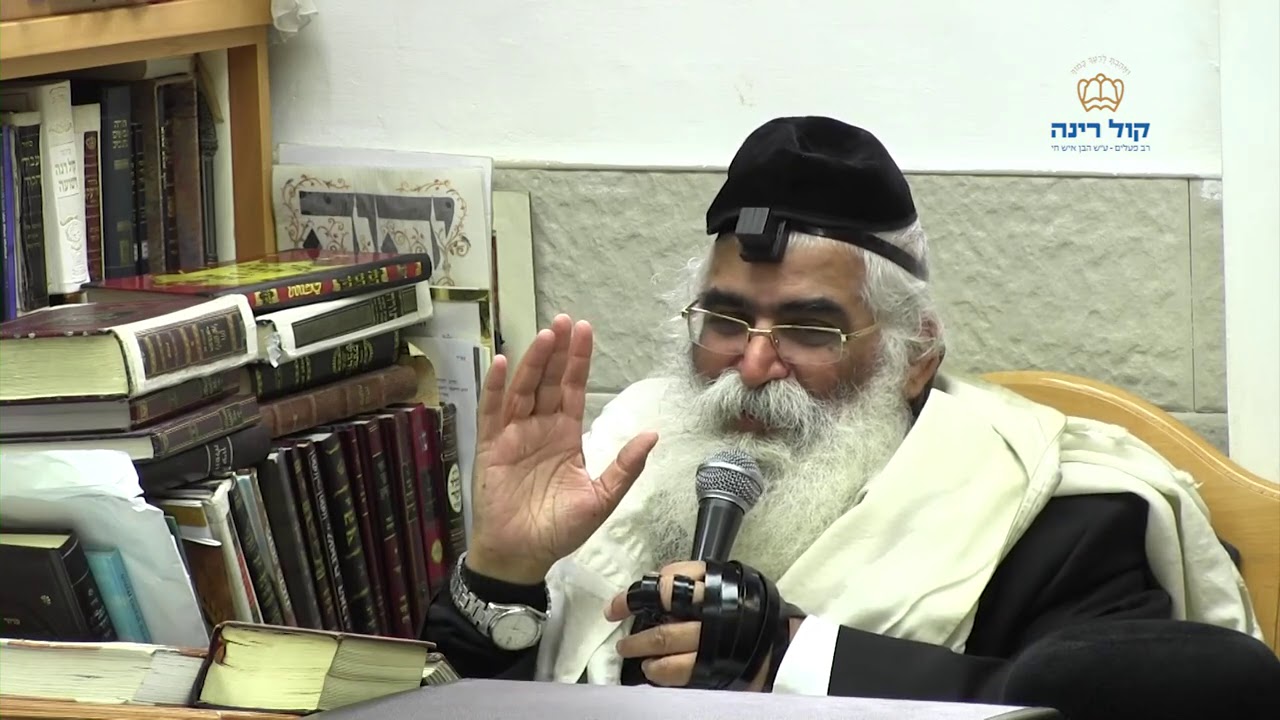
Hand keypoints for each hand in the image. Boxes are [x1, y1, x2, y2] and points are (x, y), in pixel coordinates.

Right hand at [467, 315, 658, 584]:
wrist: (522, 556)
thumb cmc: (558, 530)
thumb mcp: (600, 499)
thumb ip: (624, 467)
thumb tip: (653, 435)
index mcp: (565, 435)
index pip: (573, 389)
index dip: (578, 361)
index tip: (585, 331)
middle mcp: (539, 428)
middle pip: (549, 381)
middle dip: (558, 351)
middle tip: (566, 321)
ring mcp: (513, 435)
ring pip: (523, 389)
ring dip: (532, 362)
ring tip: (544, 336)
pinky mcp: (490, 447)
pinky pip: (491, 411)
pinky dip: (493, 387)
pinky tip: (498, 363)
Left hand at [606, 561, 800, 689]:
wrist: (782, 640)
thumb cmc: (748, 604)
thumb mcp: (724, 576)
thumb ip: (691, 575)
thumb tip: (656, 580)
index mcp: (710, 588)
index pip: (663, 589)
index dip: (632, 598)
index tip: (615, 608)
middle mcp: (710, 617)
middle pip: (662, 630)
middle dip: (635, 638)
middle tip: (622, 641)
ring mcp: (713, 647)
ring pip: (667, 656)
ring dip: (645, 657)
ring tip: (637, 657)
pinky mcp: (716, 670)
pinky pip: (680, 675)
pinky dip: (661, 673)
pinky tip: (654, 671)